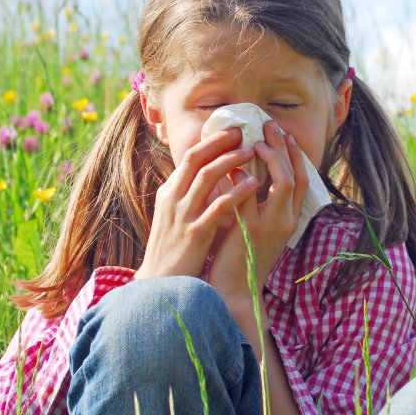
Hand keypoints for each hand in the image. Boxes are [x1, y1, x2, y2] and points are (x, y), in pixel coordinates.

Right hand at [134, 129, 259, 280]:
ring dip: (230, 161)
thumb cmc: (173, 250)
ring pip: (206, 177)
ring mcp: (183, 215)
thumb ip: (187, 195)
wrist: (162, 283)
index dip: (211, 141)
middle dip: (220, 142)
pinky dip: (236, 192)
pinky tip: (253, 184)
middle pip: (196, 159)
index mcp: (168, 193)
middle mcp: (173, 199)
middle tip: (243, 132)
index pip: (189, 157)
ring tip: (251, 151)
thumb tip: (207, 175)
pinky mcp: (195, 234)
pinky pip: (218, 207)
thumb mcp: (174, 217)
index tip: (231, 131)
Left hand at [208, 121, 308, 303]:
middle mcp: (285, 221)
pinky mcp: (250, 229)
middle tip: (270, 126)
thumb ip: (255, 201)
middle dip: (284, 147)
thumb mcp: (256, 227)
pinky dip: (243, 175)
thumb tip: (243, 168)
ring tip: (256, 139)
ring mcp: (270, 225)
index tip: (284, 134)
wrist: (234, 290)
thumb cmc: (241, 257)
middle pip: (295, 175)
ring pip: (281, 182)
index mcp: (289, 220)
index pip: (302, 180)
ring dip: (271, 156)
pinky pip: (250, 194)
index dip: (295, 155)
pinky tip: (234, 162)